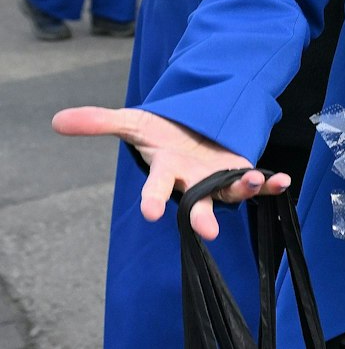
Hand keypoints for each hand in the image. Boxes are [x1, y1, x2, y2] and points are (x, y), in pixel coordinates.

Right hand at [51, 107, 286, 239]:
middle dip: (201, 216)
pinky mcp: (241, 173)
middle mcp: (192, 180)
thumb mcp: (134, 122)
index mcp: (166, 169)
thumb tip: (56, 120)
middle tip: (208, 230)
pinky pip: (258, 183)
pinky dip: (270, 184)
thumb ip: (100, 122)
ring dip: (242, 190)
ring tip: (252, 181)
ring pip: (230, 193)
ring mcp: (219, 180)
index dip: (152, 199)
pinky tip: (281, 181)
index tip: (149, 213)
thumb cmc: (163, 134)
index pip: (154, 187)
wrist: (195, 131)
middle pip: (195, 202)